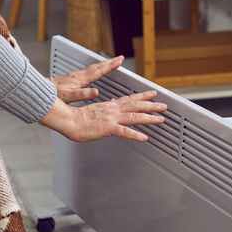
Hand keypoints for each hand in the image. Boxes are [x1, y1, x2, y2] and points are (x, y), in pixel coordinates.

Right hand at [40, 91, 166, 141]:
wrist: (67, 120)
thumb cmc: (75, 118)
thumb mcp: (92, 112)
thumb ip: (102, 112)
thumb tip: (107, 111)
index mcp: (109, 106)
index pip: (129, 99)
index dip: (143, 96)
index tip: (152, 93)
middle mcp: (113, 110)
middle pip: (136, 105)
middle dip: (152, 105)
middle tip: (164, 105)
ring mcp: (111, 118)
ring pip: (135, 116)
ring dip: (149, 118)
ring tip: (160, 119)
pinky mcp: (108, 128)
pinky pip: (125, 132)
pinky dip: (136, 135)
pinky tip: (145, 138)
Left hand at [50, 56, 124, 102]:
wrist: (40, 91)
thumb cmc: (53, 95)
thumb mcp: (69, 97)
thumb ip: (82, 94)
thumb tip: (95, 92)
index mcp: (80, 79)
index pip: (98, 70)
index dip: (110, 66)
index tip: (119, 60)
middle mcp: (78, 75)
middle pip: (97, 66)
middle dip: (109, 62)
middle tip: (119, 58)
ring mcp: (74, 76)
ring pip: (91, 68)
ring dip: (102, 65)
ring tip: (110, 63)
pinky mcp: (70, 79)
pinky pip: (86, 72)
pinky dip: (93, 70)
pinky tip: (93, 72)